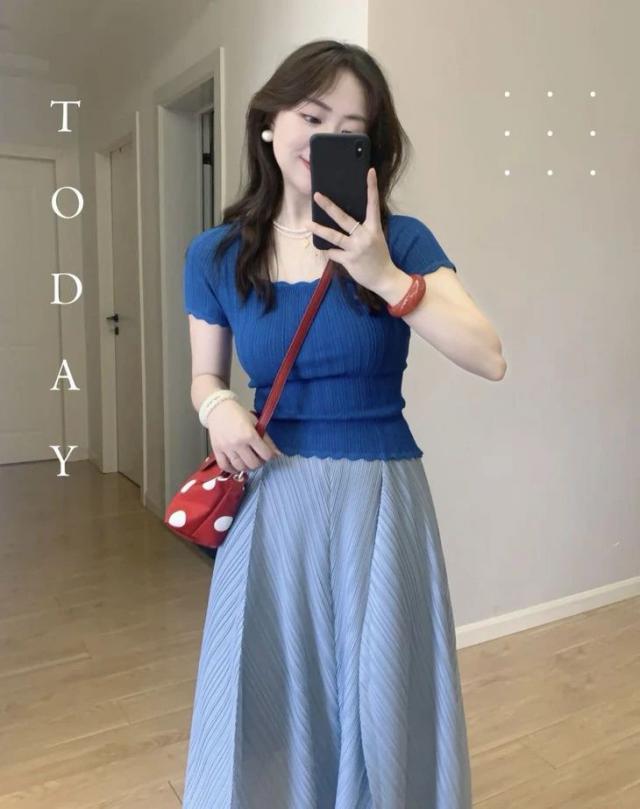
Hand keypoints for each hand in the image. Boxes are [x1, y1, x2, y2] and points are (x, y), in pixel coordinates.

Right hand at [207, 400, 281, 473]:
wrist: (218, 409)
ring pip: (240, 467)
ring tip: (249, 461)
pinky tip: (237, 466)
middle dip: (260, 463)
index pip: (265, 454)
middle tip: (259, 458)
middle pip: (253, 464)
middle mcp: (238, 443)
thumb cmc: (238, 414)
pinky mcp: (217, 450)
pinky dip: (232, 469)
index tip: (269, 454)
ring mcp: (226, 448)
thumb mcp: (256, 423)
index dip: (270, 456)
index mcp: (249, 435)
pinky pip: (225, 466)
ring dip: (247, 467)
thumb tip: (277, 453)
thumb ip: (266, 439)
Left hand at [310, 167, 396, 293]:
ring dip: (319, 230)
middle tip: (317, 196)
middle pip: (344, 218)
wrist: (384, 278)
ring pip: (334, 236)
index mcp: (374, 228)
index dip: (371, 187)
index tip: (369, 172)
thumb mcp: (376, 238)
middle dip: (329, 207)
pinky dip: (329, 252)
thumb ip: (364, 228)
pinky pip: (333, 253)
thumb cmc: (379, 256)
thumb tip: (345, 218)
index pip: (373, 204)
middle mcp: (365, 236)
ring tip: (307, 224)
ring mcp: (356, 248)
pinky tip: (328, 251)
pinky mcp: (349, 261)